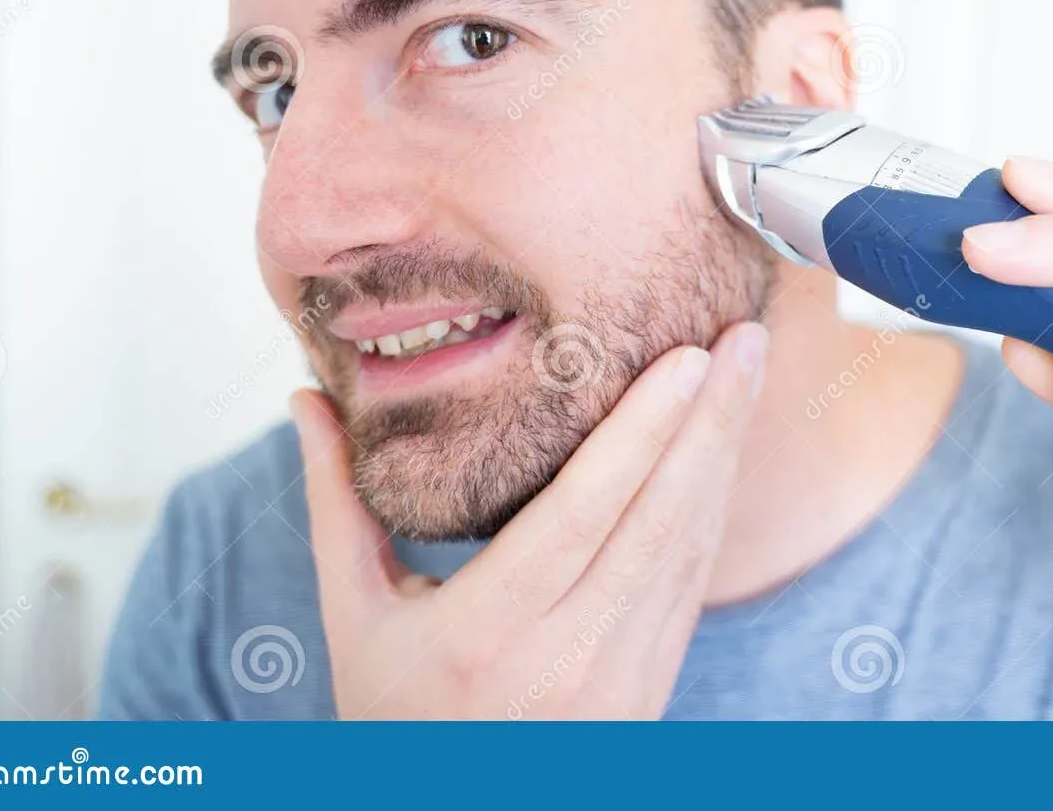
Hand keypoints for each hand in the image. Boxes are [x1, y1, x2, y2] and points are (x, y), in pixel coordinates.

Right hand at [290, 321, 768, 718]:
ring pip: (690, 546)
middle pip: (657, 520)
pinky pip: (694, 580)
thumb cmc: (395, 716)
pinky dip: (715, 505)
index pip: (582, 516)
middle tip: (744, 336)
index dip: (640, 433)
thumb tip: (304, 399)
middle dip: (709, 420)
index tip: (682, 358)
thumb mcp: (355, 618)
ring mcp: (621, 677)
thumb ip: (337, 504)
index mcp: (485, 635)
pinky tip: (727, 445)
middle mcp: (566, 657)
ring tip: (748, 368)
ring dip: (726, 452)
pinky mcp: (652, 683)